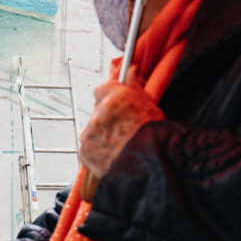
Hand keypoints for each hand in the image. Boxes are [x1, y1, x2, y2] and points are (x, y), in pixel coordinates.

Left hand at [78, 67, 163, 196]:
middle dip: (107, 119)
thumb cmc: (156, 138)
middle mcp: (99, 113)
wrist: (151, 169)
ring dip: (102, 137)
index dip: (109, 97)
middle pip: (97, 111)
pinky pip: (88, 149)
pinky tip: (113, 157)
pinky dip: (97, 153)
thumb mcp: (152, 107)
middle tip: (123, 131)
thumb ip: (136, 87)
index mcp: (116, 98)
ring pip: (92, 131)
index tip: (116, 105)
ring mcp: (89, 134)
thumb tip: (130, 71)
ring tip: (120, 148)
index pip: (101, 88)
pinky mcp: (84, 153)